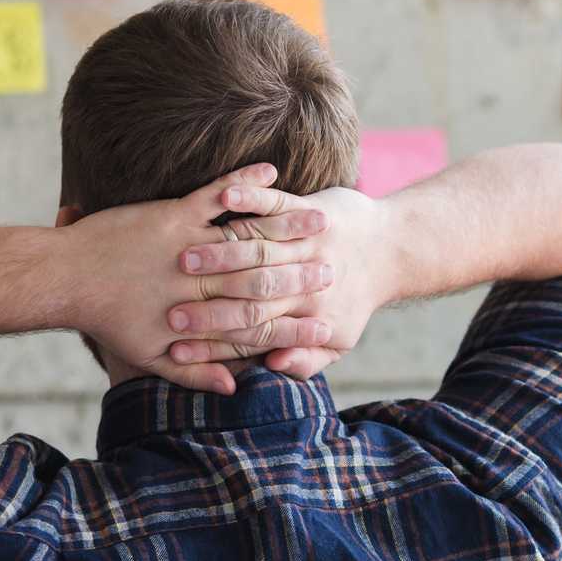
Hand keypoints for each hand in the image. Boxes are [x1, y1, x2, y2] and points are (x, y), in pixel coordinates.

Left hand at [62, 163, 337, 394]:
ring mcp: (190, 247)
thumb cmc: (105, 320)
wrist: (66, 279)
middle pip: (265, 280)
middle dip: (304, 273)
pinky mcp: (174, 215)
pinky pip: (216, 195)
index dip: (296, 326)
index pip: (259, 326)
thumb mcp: (149, 357)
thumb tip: (230, 386)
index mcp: (200, 318)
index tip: (328, 325)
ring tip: (320, 217)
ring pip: (249, 238)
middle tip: (337, 266)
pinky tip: (271, 169)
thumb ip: (193, 373)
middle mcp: (202, 284)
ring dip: (287, 224)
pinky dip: (244, 182)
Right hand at [164, 185, 391, 380]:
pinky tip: (226, 197)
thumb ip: (305, 360)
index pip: (253, 333)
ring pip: (259, 248)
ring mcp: (308, 242)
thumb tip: (274, 365)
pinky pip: (276, 202)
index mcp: (308, 316)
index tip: (175, 348)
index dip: (213, 343)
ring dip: (220, 253)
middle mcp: (306, 280)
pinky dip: (251, 195)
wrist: (393, 250)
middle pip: (250, 293)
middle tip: (169, 311)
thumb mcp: (337, 342)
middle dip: (207, 304)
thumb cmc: (355, 301)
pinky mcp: (309, 209)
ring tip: (184, 258)